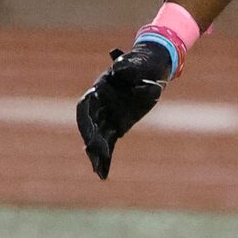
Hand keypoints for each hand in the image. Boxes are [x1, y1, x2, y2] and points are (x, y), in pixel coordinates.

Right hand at [75, 36, 174, 179]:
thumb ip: (128, 67)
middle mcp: (100, 103)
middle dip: (91, 140)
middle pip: (89, 125)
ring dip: (96, 154)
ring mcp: (108, 115)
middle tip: (97, 155)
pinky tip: (103, 174)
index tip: (90, 136)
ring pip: (97, 137)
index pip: (86, 106)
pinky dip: (106, 158)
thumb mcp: (137, 63)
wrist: (152, 67)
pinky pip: (109, 143)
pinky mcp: (118, 125)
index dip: (86, 122)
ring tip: (98, 172)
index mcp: (100, 87)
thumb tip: (119, 68)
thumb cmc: (143, 64)